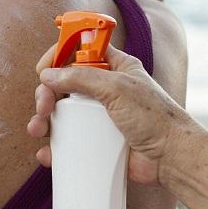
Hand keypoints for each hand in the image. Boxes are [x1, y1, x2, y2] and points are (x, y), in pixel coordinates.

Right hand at [27, 44, 196, 185]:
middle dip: (46, 93)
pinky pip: (68, 140)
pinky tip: (46, 153)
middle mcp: (104, 90)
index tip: (43, 68)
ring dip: (42, 120)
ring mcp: (99, 117)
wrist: (170, 157)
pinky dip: (53, 146)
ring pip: (61, 114)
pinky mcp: (97, 141)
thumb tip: (48, 75)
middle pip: (63, 84)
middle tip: (43, 107)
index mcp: (114, 68)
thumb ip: (82, 78)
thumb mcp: (117, 89)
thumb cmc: (154, 117)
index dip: (58, 55)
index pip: (79, 51)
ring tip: (37, 130)